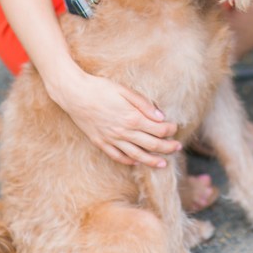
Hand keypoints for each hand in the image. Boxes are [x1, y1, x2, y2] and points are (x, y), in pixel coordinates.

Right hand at [48, 68, 181, 167]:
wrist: (74, 94)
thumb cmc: (100, 88)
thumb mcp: (125, 90)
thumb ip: (144, 104)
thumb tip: (161, 116)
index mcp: (132, 117)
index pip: (158, 129)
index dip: (170, 130)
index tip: (175, 127)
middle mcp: (123, 132)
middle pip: (151, 144)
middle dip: (167, 147)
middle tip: (177, 148)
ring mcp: (111, 139)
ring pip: (136, 155)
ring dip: (151, 160)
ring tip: (162, 164)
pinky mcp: (100, 142)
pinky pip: (117, 156)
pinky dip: (128, 161)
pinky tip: (136, 162)